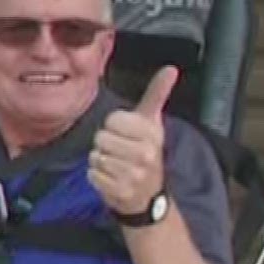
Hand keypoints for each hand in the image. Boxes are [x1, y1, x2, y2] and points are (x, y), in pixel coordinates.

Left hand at [89, 65, 176, 215]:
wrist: (149, 195)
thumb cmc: (146, 152)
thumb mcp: (153, 123)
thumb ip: (157, 94)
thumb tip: (171, 69)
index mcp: (151, 133)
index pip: (112, 120)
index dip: (114, 126)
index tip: (126, 135)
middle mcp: (145, 153)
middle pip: (100, 138)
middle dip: (105, 145)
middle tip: (120, 152)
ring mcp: (133, 174)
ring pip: (95, 157)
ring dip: (100, 161)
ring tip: (116, 166)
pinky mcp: (120, 191)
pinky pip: (92, 175)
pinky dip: (97, 177)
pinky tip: (111, 179)